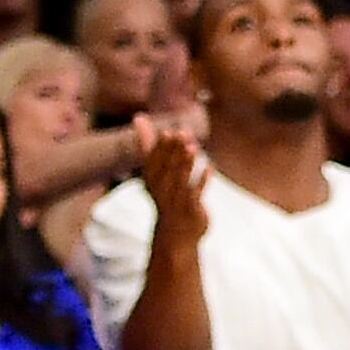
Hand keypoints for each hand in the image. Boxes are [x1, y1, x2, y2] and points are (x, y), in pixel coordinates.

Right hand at [141, 124, 209, 251]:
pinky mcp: (191, 209)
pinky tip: (211, 166)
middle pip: (166, 169)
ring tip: (194, 147)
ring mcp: (175, 200)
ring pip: (180, 180)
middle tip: (183, 133)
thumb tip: (138, 117)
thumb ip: (148, 144)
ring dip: (187, 164)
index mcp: (150, 179)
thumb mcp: (154, 170)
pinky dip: (203, 180)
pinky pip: (196, 193)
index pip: (152, 162)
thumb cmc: (165, 193)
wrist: (175, 233)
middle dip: (174, 152)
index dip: (159, 148)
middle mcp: (160, 190)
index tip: (167, 132)